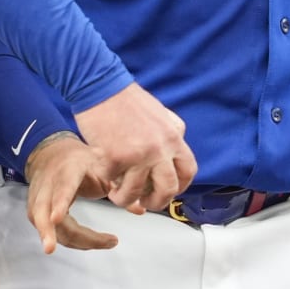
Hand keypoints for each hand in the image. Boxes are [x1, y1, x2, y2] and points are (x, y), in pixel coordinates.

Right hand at [24, 134, 119, 253]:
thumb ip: (119, 186)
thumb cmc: (77, 161)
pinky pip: (48, 229)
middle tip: (50, 248)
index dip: (58, 203)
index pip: (61, 188)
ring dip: (64, 240)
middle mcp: (49, 185)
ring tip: (93, 245)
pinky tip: (87, 243)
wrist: (50, 155)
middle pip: (42, 212)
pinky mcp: (35, 210)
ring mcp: (38, 198)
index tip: (56, 218)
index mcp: (67, 171)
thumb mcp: (101, 165)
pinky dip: (69, 239)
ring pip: (44, 224)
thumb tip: (140, 210)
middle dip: (46, 231)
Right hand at [73, 83, 196, 215]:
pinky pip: (111, 180)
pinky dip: (106, 179)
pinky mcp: (115, 158)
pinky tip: (103, 171)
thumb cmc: (125, 98)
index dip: (180, 186)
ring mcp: (138, 155)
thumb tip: (175, 150)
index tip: (169, 191)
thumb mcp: (160, 114)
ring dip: (124, 198)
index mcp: (174, 137)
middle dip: (157, 201)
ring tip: (117, 194)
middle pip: (168, 189)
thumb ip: (170, 133)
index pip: (188, 171)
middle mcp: (160, 148)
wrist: (100, 86)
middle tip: (145, 202)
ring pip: (135, 192)